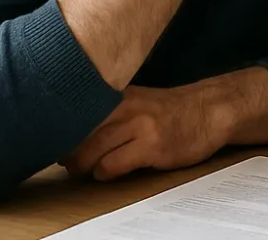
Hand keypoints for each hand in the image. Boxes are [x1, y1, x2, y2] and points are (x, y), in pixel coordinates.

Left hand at [60, 83, 227, 181]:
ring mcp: (140, 126)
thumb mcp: (137, 100)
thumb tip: (72, 128)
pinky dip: (105, 173)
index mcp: (119, 94)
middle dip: (68, 153)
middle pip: (78, 133)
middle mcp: (126, 106)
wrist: (210, 110)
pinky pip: (112, 165)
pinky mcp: (152, 146)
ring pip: (91, 151)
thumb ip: (109, 110)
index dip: (62, 130)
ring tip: (88, 168)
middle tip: (69, 161)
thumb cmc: (171, 110)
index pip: (76, 111)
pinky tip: (110, 171)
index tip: (57, 141)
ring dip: (84, 165)